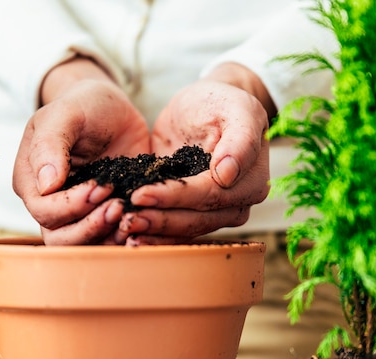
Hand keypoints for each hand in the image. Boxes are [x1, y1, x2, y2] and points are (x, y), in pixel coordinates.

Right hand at [13, 57, 149, 244]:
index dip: (72, 205)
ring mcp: (75, 214)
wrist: (112, 110)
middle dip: (90, 226)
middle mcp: (48, 203)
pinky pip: (107, 240)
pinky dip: (122, 236)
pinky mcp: (102, 215)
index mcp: (30, 180)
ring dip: (107, 237)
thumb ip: (51, 145)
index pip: (44, 210)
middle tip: (118, 204)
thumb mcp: (66, 114)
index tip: (101, 186)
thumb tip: (45, 184)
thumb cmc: (84, 105)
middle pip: (60, 237)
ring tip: (130, 214)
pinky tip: (139, 220)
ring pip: (82, 246)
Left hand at [114, 63, 272, 244]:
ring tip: (123, 229)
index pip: (209, 195)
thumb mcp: (236, 107)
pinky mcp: (195, 214)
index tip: (140, 195)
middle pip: (196, 219)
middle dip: (160, 221)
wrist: (205, 107)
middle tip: (125, 219)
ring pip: (185, 230)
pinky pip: (177, 232)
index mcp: (251, 180)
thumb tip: (228, 176)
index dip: (175, 198)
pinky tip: (130, 238)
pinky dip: (154, 236)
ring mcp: (217, 214)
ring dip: (154, 233)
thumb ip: (240, 139)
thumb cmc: (220, 103)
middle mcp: (238, 204)